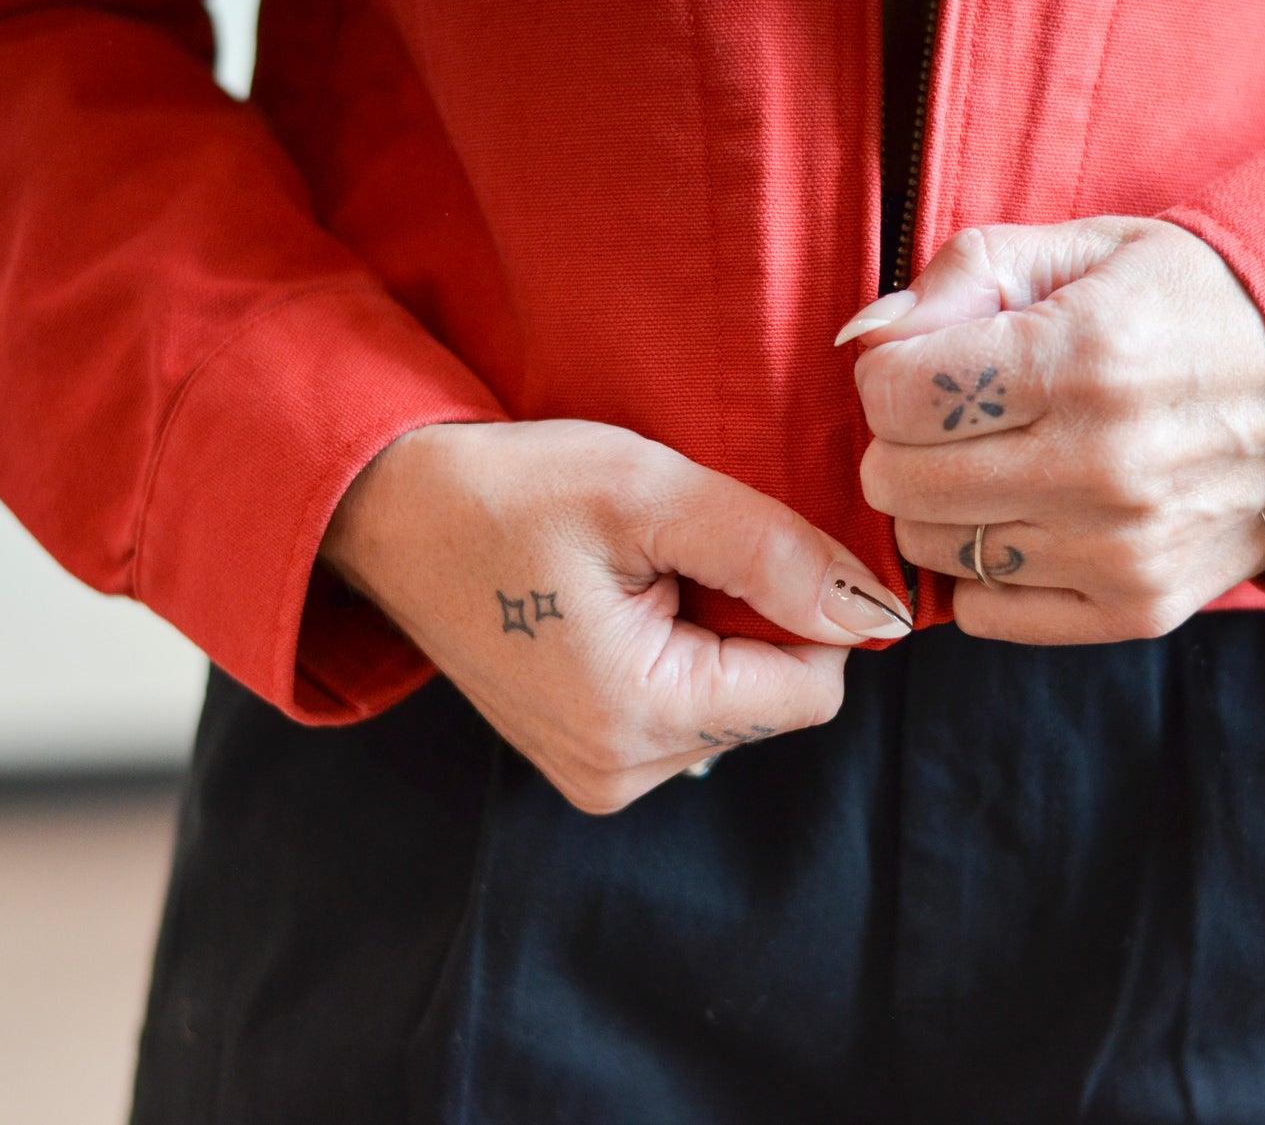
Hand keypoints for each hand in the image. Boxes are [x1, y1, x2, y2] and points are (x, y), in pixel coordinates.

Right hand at [319, 420, 910, 812]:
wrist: (389, 512)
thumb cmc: (504, 491)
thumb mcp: (646, 492)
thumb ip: (771, 551)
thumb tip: (875, 611)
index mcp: (638, 719)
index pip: (814, 688)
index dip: (803, 604)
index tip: (733, 543)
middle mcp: (620, 773)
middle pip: (775, 699)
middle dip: (749, 616)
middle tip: (663, 555)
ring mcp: (598, 774)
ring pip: (734, 702)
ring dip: (712, 629)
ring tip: (630, 576)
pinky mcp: (587, 756)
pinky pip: (685, 707)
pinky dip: (676, 648)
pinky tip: (615, 602)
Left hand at [842, 218, 1264, 644]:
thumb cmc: (1192, 304)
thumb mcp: (1088, 248)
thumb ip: (965, 273)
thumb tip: (867, 335)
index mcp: (1085, 356)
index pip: (893, 395)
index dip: (891, 371)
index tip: (929, 362)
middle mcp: (1102, 463)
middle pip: (896, 481)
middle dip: (904, 441)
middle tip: (957, 416)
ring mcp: (1121, 548)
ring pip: (930, 549)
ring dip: (942, 506)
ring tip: (1002, 461)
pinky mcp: (1137, 607)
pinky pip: (984, 612)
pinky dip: (985, 570)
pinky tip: (1030, 518)